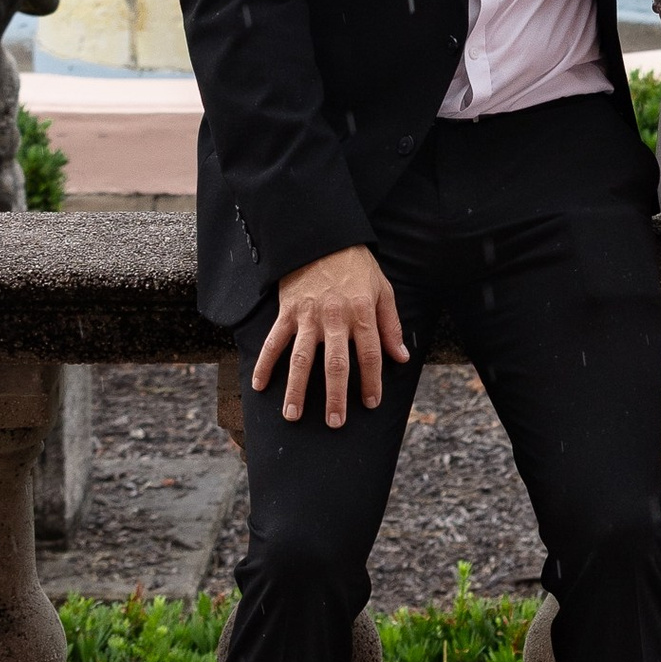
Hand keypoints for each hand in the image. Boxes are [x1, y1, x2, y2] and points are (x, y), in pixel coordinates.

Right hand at [254, 245, 409, 427]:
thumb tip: (401, 357)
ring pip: (301, 358)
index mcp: (361, 313)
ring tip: (293, 415)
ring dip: (297, 389)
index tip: (371, 402)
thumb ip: (390, 325)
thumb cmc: (356, 266)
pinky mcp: (287, 312)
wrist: (323, 239)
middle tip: (335, 422)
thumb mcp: (382, 290)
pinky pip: (274, 341)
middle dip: (336, 396)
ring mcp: (308, 317)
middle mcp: (334, 318)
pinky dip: (264, 364)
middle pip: (335, 364)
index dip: (371, 380)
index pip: (369, 354)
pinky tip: (258, 386)